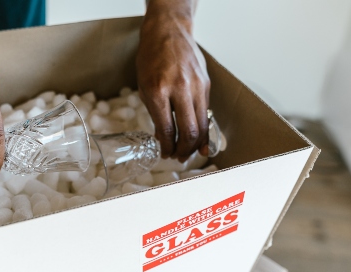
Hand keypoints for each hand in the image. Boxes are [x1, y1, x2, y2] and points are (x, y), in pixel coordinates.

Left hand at [137, 0, 209, 160]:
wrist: (168, 33)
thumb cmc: (151, 59)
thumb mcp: (144, 86)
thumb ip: (154, 113)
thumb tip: (163, 138)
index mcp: (158, 91)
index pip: (167, 129)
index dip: (168, 147)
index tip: (165, 154)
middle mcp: (180, 89)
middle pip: (189, 131)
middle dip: (184, 150)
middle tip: (179, 158)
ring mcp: (197, 86)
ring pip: (202, 124)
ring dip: (196, 143)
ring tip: (189, 152)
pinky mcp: (206, 84)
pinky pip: (206, 112)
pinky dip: (203, 128)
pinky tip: (199, 138)